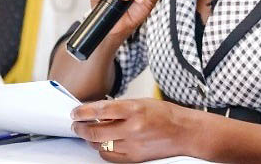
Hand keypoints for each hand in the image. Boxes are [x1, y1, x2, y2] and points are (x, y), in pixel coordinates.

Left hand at [71, 99, 193, 162]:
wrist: (184, 132)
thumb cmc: (167, 115)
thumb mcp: (143, 102)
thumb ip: (120, 107)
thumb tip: (98, 112)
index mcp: (135, 109)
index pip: (100, 110)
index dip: (83, 111)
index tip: (75, 112)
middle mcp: (132, 128)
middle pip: (94, 131)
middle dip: (81, 127)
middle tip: (76, 124)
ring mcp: (132, 145)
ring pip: (99, 145)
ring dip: (90, 138)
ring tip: (89, 132)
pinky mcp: (133, 158)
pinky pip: (108, 156)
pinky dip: (102, 149)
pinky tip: (103, 144)